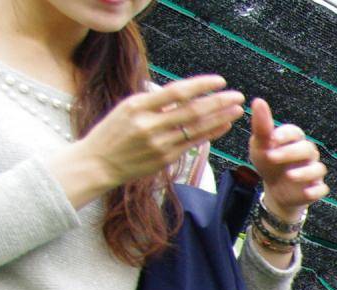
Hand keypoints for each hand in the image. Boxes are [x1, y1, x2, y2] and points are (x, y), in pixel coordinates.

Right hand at [71, 75, 243, 190]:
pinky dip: (211, 133)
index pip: (176, 92)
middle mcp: (149, 124)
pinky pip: (194, 143)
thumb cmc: (113, 131)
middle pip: (192, 111)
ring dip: (220, 118)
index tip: (220, 80)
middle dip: (218, 102)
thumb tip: (183, 92)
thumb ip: (154, 101)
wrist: (98, 162)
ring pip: (196, 128)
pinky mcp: (166, 158)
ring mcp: (159, 143)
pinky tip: (224, 125)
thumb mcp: (127, 108)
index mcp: (137, 105)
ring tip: (237, 109)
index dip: (201, 85)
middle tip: (238, 95)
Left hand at [247, 98, 327, 217]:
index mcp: (294, 140)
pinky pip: (321, 189)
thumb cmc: (269, 162)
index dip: (286, 135)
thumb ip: (261, 126)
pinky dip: (316, 190)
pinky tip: (307, 193)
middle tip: (272, 157)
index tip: (272, 138)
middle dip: (290, 153)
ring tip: (289, 176)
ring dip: (305, 172)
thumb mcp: (260, 145)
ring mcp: (313, 171)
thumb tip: (258, 100)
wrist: (275, 188)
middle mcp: (307, 154)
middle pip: (307, 149)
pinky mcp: (316, 188)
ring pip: (317, 168)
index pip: (295, 132)